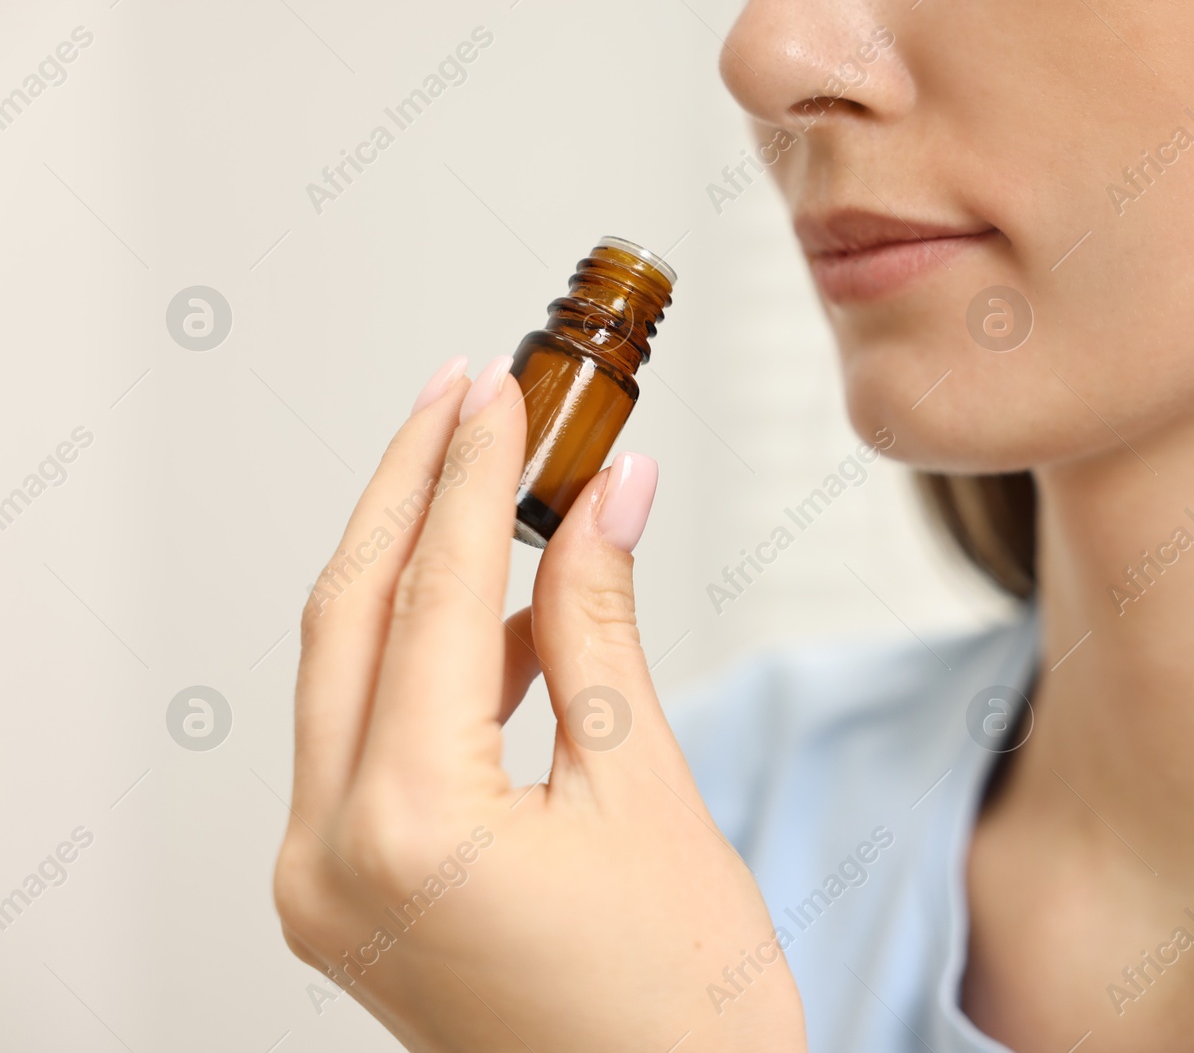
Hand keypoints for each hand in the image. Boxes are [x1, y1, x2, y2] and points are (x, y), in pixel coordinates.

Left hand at [271, 354, 806, 1051]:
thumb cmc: (681, 1014)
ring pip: (345, 671)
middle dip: (408, 490)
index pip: (432, 596)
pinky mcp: (348, 894)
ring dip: (415, 570)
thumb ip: (603, 626)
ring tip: (491, 482)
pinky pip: (368, 738)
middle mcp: (329, 857)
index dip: (474, 475)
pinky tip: (500, 614)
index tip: (506, 392)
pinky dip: (427, 663)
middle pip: (348, 614)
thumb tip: (608, 498)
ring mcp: (323, 884)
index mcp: (406, 830)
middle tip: (467, 397)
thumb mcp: (648, 791)